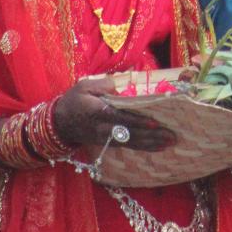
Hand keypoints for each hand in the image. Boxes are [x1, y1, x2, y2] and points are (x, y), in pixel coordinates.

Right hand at [53, 78, 175, 151]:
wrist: (59, 123)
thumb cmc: (74, 100)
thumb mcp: (84, 86)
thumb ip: (104, 84)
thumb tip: (121, 84)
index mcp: (98, 112)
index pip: (121, 118)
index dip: (138, 122)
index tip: (155, 123)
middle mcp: (104, 128)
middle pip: (131, 134)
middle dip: (152, 136)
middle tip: (171, 135)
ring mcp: (106, 138)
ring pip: (132, 143)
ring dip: (152, 143)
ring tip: (170, 142)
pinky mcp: (108, 143)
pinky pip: (129, 146)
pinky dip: (144, 147)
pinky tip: (158, 147)